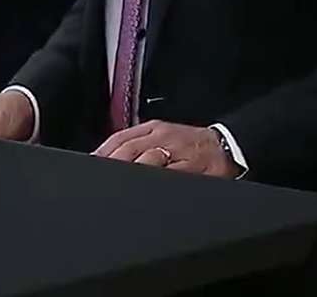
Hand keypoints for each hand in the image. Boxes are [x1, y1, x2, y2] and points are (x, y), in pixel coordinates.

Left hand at [93, 121, 242, 176]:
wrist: (226, 145)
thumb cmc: (190, 143)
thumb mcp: (162, 134)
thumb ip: (137, 143)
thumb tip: (107, 156)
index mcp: (153, 128)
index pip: (121, 138)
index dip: (103, 152)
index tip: (90, 164)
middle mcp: (163, 137)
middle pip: (129, 149)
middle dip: (112, 164)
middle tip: (99, 178)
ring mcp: (178, 152)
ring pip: (148, 161)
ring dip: (131, 172)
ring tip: (117, 185)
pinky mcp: (194, 168)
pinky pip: (173, 175)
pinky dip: (158, 181)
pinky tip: (147, 188)